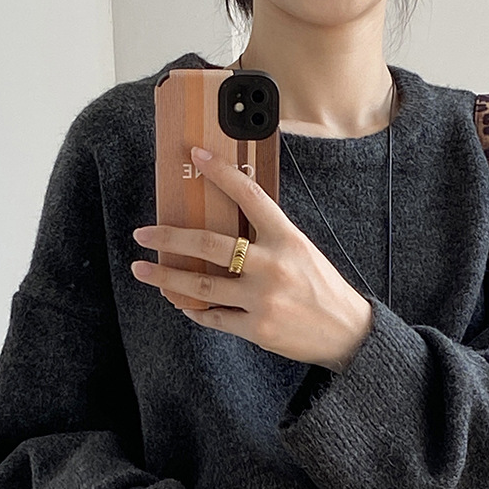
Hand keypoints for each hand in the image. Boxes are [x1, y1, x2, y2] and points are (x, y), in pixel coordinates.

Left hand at [129, 145, 374, 372]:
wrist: (346, 333)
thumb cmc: (322, 289)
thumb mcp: (301, 251)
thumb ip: (268, 238)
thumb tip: (226, 228)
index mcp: (286, 238)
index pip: (249, 195)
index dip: (220, 172)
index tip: (195, 155)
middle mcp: (272, 266)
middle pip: (208, 244)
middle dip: (168, 236)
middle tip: (142, 233)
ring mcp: (262, 299)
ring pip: (201, 285)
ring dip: (166, 277)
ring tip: (143, 270)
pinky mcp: (257, 328)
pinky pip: (214, 318)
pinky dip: (193, 310)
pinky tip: (180, 302)